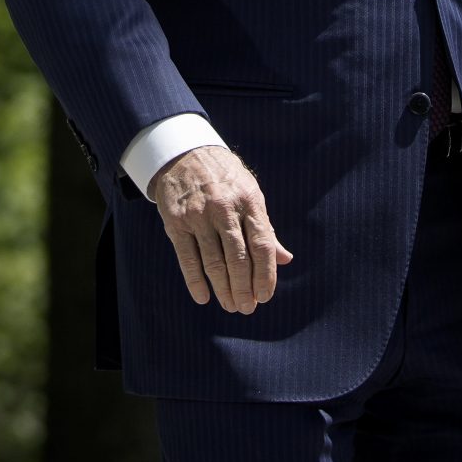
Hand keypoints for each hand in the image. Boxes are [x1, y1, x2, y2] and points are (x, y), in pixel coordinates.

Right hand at [149, 144, 293, 313]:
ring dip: (223, 289)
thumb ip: (265, 228)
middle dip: (244, 289)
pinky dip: (195, 281)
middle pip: (238, 259)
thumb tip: (285, 260)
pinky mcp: (175, 221)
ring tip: (230, 306)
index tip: (265, 296)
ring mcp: (198, 215)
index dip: (265, 275)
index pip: (262, 245)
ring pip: (214, 262)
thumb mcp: (249, 194)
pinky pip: (187, 257)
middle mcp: (224, 208)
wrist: (184, 152)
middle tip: (247, 308)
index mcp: (249, 201)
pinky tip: (203, 297)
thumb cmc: (224, 179)